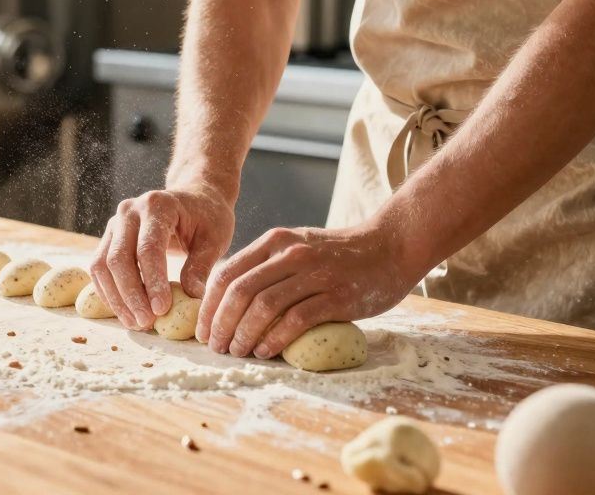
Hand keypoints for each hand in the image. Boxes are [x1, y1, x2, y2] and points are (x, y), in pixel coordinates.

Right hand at [91, 186, 234, 330]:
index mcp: (158, 205)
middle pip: (119, 258)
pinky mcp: (109, 237)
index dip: (152, 282)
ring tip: (135, 322)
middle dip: (130, 295)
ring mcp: (116, 223)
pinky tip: (124, 311)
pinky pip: (99, 267)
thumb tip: (192, 296)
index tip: (162, 310)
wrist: (195, 197)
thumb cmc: (208, 217)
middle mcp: (130, 211)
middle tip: (146, 322)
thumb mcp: (214, 239)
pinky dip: (108, 291)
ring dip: (116, 297)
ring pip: (102, 265)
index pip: (148, 248)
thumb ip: (201, 266)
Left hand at [195, 223, 421, 358]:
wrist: (391, 246)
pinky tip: (265, 352)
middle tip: (216, 347)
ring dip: (244, 334)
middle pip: (239, 291)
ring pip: (264, 306)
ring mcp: (314, 273)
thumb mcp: (297, 248)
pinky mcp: (336, 295)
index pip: (227, 274)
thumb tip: (230, 302)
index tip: (203, 331)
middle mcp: (290, 254)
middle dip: (221, 324)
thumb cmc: (340, 255)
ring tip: (237, 352)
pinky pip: (296, 319)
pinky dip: (275, 338)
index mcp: (274, 242)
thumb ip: (267, 266)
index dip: (209, 306)